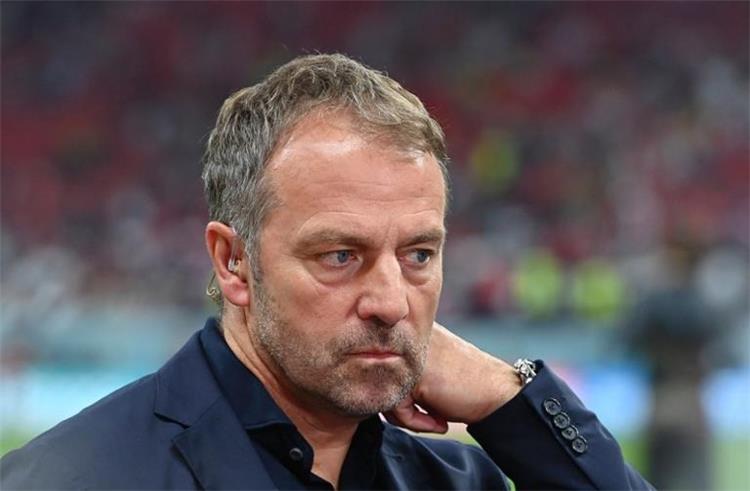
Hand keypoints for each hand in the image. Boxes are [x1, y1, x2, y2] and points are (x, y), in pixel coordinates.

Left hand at [384, 322, 521, 432]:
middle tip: (424, 414)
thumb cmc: (463, 385)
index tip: (420, 403)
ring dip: (407, 416)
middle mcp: (406, 336)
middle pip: (378, 378)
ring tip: (433, 418)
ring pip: (384, 392)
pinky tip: (440, 422)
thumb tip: (366, 390)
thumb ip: (398, 370)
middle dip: (400, 405)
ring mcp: (410, 353)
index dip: (396, 390)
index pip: (379, 363)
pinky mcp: (416, 375)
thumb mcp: (426, 371)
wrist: (498, 392)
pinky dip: (415, 422)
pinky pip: (396, 408)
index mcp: (408, 329)